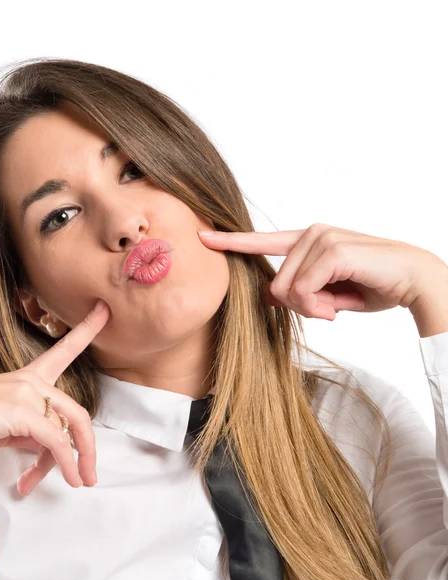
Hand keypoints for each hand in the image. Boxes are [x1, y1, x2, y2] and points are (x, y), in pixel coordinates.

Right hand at [0, 300, 109, 494]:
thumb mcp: (8, 425)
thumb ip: (35, 429)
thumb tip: (57, 449)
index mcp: (27, 376)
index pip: (63, 350)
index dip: (86, 329)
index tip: (104, 309)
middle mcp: (31, 380)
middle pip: (76, 412)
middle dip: (88, 446)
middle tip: (91, 473)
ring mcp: (26, 392)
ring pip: (68, 430)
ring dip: (74, 462)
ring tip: (77, 482)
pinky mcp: (22, 411)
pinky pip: (57, 441)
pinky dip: (66, 463)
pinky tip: (68, 478)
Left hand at [198, 223, 443, 320]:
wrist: (413, 282)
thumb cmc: (371, 285)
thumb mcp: (326, 294)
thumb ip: (296, 291)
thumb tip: (265, 295)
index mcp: (306, 241)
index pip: (261, 241)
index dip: (231, 241)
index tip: (203, 237)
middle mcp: (309, 234)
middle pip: (274, 285)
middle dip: (300, 307)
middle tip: (329, 308)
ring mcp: (319, 238)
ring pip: (286, 290)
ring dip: (312, 309)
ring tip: (338, 304)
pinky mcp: (331, 249)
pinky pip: (303, 290)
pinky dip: (320, 307)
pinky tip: (341, 305)